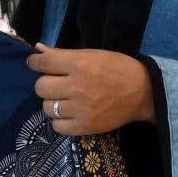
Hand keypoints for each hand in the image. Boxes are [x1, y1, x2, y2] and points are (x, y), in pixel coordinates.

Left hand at [27, 44, 154, 135]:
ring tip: (65, 99)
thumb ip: (63, 53)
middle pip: (41, 87)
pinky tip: (70, 113)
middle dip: (46, 83)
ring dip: (52, 103)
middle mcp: (77, 86)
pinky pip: (57, 127)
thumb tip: (38, 49)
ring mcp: (81, 109)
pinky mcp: (85, 127)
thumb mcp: (92, 54)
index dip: (34, 63)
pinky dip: (60, 121)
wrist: (143, 92)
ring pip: (46, 108)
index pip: (43, 64)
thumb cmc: (117, 68)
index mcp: (79, 63)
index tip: (35, 64)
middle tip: (56, 83)